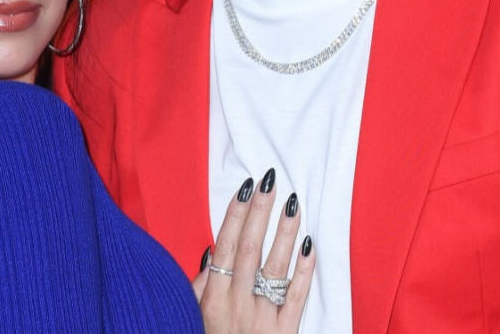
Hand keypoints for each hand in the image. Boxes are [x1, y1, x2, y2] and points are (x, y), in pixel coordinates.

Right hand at [191, 169, 314, 332]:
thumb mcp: (190, 316)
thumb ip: (198, 286)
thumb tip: (211, 252)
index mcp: (211, 298)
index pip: (224, 246)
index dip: (234, 215)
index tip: (245, 188)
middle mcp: (236, 304)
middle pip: (248, 249)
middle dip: (259, 212)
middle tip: (270, 181)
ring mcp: (261, 318)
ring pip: (274, 267)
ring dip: (284, 233)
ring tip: (293, 204)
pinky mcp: (283, 333)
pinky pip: (296, 297)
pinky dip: (304, 271)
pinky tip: (309, 245)